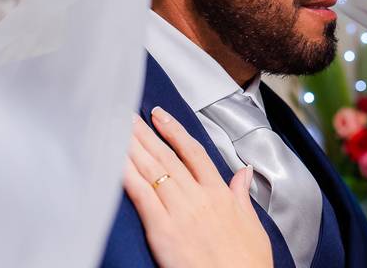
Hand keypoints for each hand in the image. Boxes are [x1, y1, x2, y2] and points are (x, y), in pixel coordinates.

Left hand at [124, 107, 272, 267]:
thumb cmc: (246, 263)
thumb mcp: (252, 223)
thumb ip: (242, 194)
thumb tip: (244, 171)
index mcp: (218, 193)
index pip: (193, 152)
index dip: (174, 131)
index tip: (160, 115)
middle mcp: (197, 196)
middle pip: (166, 156)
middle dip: (145, 133)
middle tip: (127, 113)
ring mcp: (179, 211)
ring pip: (152, 169)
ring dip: (132, 146)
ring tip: (117, 127)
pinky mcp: (163, 229)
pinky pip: (141, 194)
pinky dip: (127, 175)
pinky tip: (115, 160)